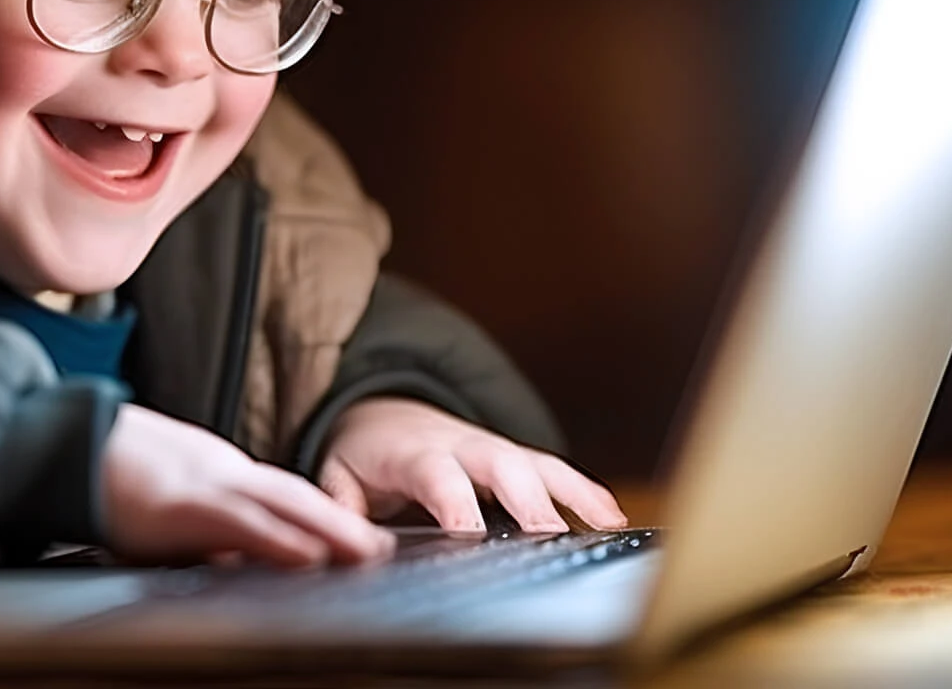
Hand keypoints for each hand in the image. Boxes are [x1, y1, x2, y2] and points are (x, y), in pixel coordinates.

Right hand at [101, 403, 394, 567]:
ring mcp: (200, 483)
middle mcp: (218, 471)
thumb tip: (228, 564)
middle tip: (383, 549)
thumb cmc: (106, 477)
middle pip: (293, 496)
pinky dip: (277, 537)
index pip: (281, 494)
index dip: (325, 514)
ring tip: (367, 552)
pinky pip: (238, 522)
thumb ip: (201, 531)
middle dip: (341, 523)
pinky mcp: (177, 504)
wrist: (59, 444)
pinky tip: (308, 554)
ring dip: (329, 529)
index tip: (361, 538)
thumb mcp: (163, 505)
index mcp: (216, 472)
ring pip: (279, 504)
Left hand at [317, 397, 627, 532]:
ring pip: (536, 464)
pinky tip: (613, 519)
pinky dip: (584, 492)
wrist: (382, 409)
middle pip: (500, 466)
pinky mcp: (514, 457)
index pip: (438, 475)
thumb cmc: (364, 451)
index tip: (472, 536)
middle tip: (550, 539)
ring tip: (605, 526)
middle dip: (527, 500)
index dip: (456, 503)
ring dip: (571, 493)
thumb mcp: (338, 475)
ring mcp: (492, 448)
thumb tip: (347, 541)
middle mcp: (460, 445)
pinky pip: (553, 470)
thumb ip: (343, 505)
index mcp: (414, 453)